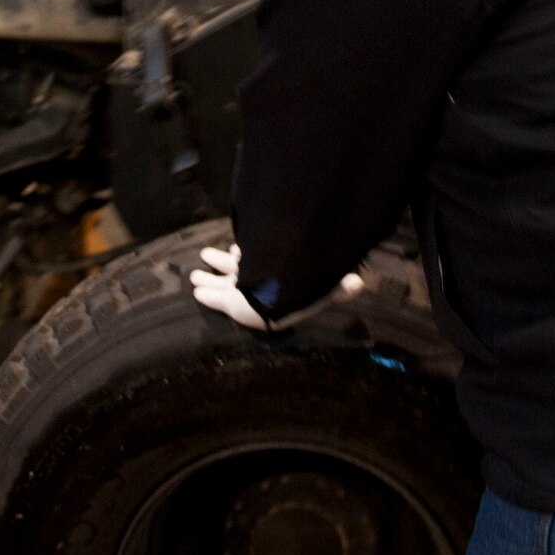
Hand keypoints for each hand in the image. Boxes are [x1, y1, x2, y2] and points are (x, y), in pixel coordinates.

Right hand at [189, 244, 364, 332]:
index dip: (254, 257)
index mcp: (280, 282)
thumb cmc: (302, 288)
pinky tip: (195, 291)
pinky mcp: (231, 305)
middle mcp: (262, 288)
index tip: (239, 249)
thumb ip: (340, 286)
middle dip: (224, 265)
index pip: (266, 266)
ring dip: (211, 277)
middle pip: (240, 275)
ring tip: (193, 275)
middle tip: (206, 257)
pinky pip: (216, 298)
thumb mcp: (325, 285)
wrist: (282, 301)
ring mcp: (244, 297)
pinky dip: (207, 293)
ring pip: (224, 284)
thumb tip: (361, 282)